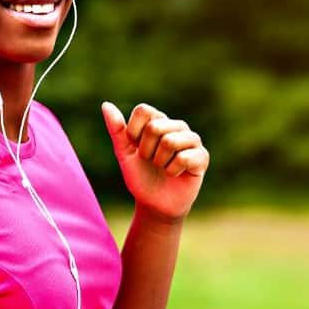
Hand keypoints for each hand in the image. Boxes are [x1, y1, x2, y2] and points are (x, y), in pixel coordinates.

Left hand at [101, 102, 208, 223]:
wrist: (154, 204)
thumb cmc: (140, 177)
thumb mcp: (124, 153)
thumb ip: (117, 130)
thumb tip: (106, 104)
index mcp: (158, 120)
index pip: (144, 111)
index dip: (134, 132)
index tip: (136, 148)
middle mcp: (177, 126)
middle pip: (155, 127)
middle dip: (147, 151)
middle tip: (152, 161)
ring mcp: (192, 140)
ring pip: (170, 141)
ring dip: (160, 162)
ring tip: (163, 167)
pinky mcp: (202, 157)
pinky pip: (184, 158)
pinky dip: (172, 171)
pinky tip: (175, 174)